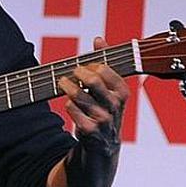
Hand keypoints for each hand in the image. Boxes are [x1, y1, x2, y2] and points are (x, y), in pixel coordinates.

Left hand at [58, 37, 129, 157]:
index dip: (90, 65)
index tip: (83, 66)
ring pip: (78, 95)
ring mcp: (103, 119)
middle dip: (77, 73)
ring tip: (63, 83)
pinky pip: (72, 109)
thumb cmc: (105, 111)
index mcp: (122, 93)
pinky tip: (70, 104)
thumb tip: (99, 39)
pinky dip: (68, 104)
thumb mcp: (109, 89)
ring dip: (67, 87)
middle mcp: (115, 106)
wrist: (103, 147)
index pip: (104, 69)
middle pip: (92, 81)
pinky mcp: (89, 130)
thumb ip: (105, 62)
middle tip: (71, 72)